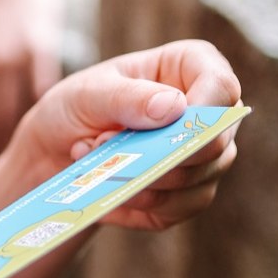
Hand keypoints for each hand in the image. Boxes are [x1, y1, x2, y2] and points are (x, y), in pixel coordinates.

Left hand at [8, 40, 242, 231]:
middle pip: (216, 142)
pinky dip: (142, 202)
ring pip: (199, 179)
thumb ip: (128, 98)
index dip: (206, 107)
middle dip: (163, 153)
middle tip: (108, 145)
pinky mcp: (187, 195)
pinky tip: (112, 188)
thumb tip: (175, 108)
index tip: (171, 123)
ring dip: (145, 178)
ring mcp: (203, 158)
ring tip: (100, 166)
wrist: (56, 154)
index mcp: (190, 69)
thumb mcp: (88, 94)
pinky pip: (180, 208)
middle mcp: (208, 114)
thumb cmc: (76, 109)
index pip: (221, 85)